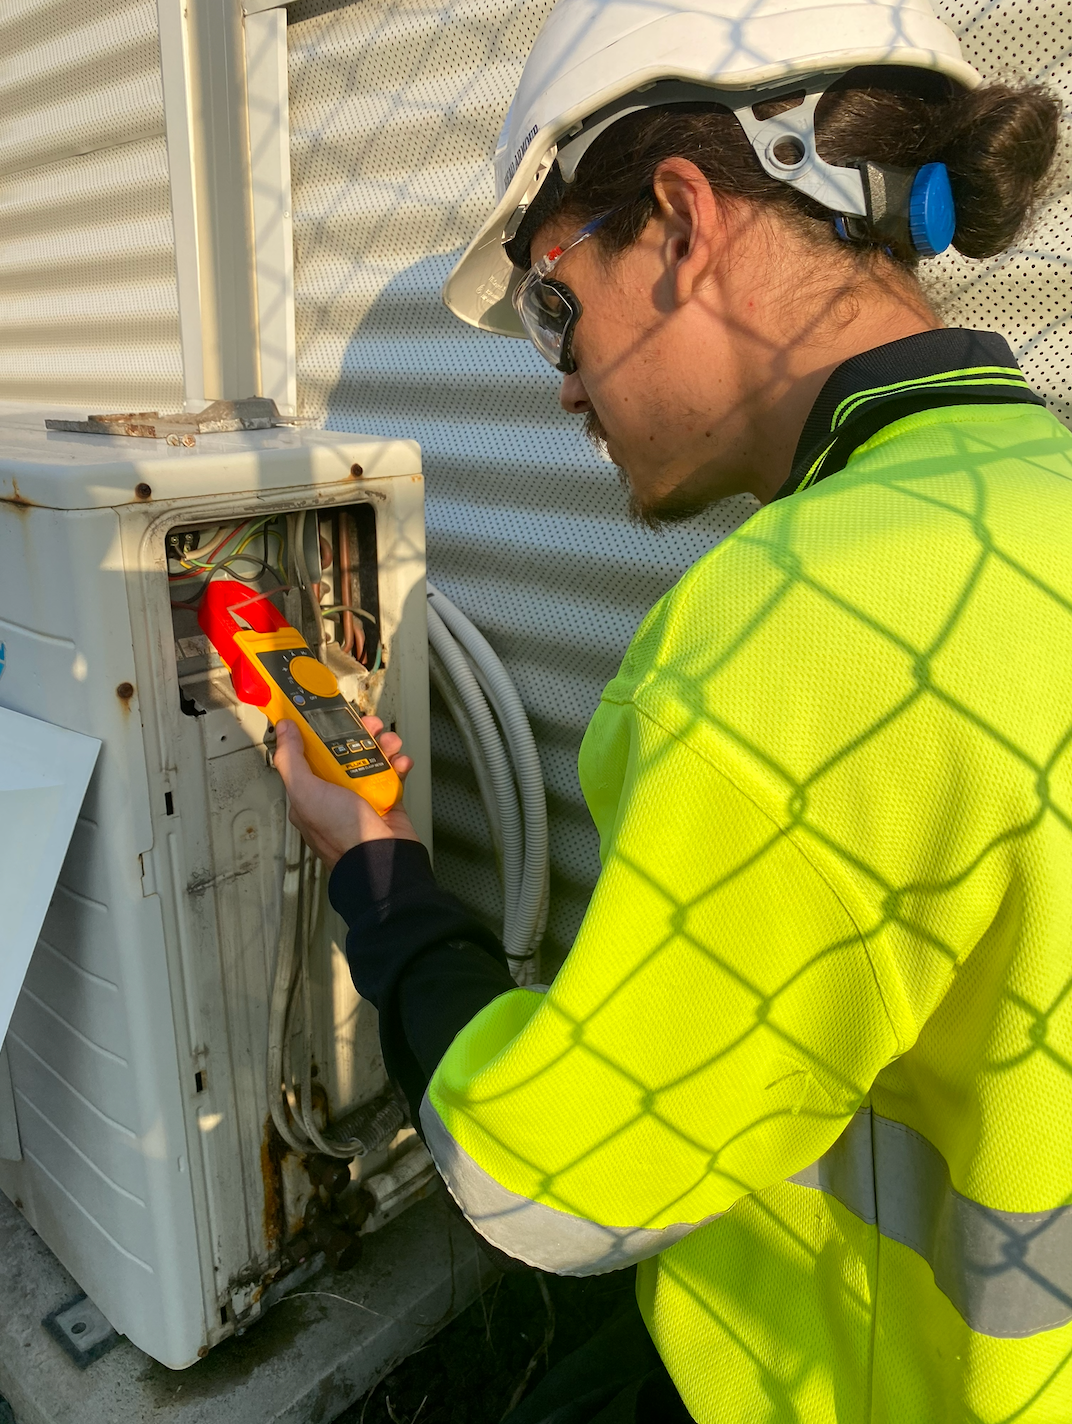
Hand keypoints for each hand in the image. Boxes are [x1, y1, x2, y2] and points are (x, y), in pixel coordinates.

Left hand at [272, 715, 420, 869]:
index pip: (309, 755)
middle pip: (344, 752)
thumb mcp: (305, 792)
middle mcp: (334, 794)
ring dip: (383, 746)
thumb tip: (283, 730)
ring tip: (390, 743)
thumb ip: (291, 759)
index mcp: (310, 794)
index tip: (328, 714)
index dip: (318, 732)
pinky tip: (401, 762)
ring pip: (371, 759)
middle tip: (370, 724)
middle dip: (358, 734)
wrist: (382, 858)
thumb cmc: (342, 832)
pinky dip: (399, 764)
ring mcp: (362, 797)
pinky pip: (392, 774)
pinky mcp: (386, 800)